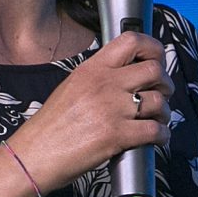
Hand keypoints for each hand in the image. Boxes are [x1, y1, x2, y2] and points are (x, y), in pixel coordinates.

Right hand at [4, 29, 172, 191]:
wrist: (33, 155)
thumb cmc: (48, 128)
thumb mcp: (70, 88)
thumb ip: (98, 78)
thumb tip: (127, 77)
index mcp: (91, 69)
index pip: (131, 41)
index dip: (152, 47)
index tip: (156, 58)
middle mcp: (104, 84)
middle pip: (154, 70)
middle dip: (164, 83)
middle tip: (160, 93)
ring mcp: (112, 108)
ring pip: (159, 102)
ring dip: (164, 113)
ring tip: (157, 120)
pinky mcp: (118, 134)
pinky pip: (156, 130)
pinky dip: (162, 135)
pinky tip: (155, 138)